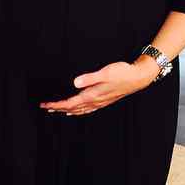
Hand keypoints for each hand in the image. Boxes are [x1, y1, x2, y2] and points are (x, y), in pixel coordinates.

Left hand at [40, 58, 159, 116]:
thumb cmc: (123, 73)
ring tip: (57, 110)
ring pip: (80, 110)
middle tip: (45, 107)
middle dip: (58, 108)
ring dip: (67, 110)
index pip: (70, 103)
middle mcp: (95, 101)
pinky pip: (88, 109)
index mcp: (93, 95)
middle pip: (72, 108)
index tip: (45, 105)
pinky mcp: (104, 100)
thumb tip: (75, 82)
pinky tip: (77, 111)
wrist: (138, 77)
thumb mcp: (105, 72)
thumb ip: (90, 78)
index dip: (57, 105)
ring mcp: (100, 102)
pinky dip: (79, 111)